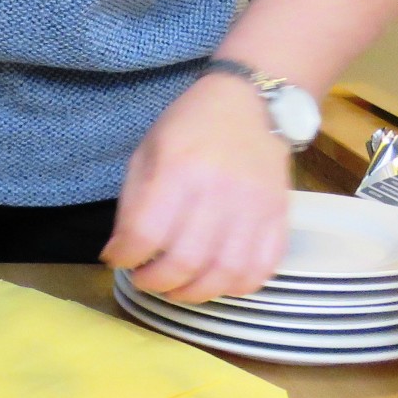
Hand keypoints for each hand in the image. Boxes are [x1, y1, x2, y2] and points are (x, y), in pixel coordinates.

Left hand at [101, 74, 291, 303]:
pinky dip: (235, 286)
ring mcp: (254, 208)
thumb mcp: (148, 150)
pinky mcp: (280, 218)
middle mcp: (218, 191)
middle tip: (144, 279)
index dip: (125, 257)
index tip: (117, 259)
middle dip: (155, 281)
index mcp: (179, 169)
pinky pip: (261, 270)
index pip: (146, 233)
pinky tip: (215, 280)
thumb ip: (133, 202)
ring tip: (176, 287)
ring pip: (224, 274)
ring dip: (193, 293)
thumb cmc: (190, 125)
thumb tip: (120, 251)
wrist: (249, 104)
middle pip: (185, 261)